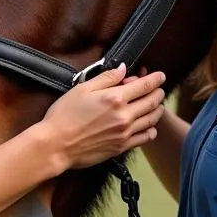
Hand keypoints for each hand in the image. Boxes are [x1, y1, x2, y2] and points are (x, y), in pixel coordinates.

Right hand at [42, 65, 165, 171]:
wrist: (55, 145)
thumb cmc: (64, 116)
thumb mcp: (82, 89)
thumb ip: (106, 78)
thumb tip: (123, 69)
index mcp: (115, 98)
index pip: (145, 85)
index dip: (156, 78)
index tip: (161, 76)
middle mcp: (124, 116)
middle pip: (152, 102)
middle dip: (158, 93)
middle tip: (158, 89)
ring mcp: (125, 133)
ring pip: (152, 119)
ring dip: (157, 110)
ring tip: (156, 105)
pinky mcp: (121, 147)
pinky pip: (145, 138)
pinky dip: (151, 130)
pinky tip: (149, 126)